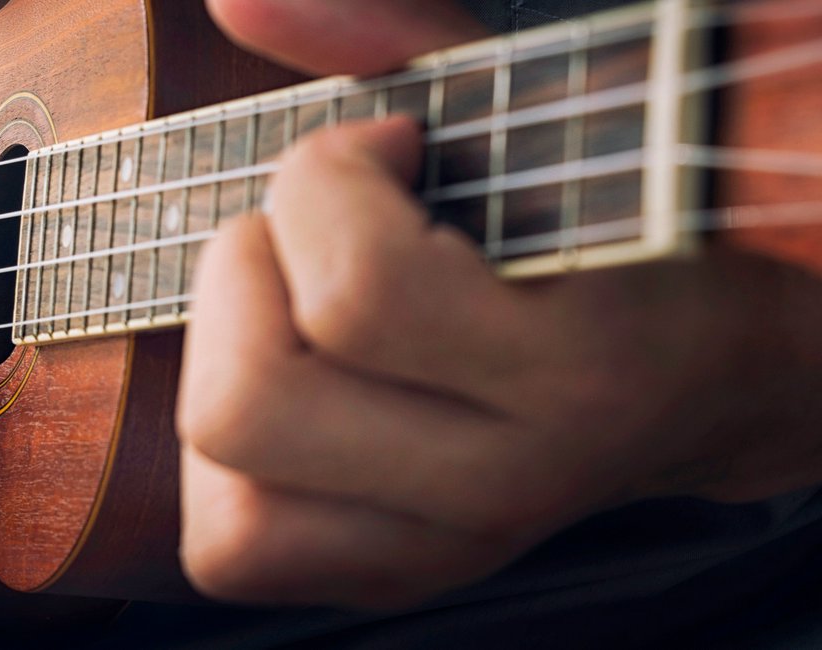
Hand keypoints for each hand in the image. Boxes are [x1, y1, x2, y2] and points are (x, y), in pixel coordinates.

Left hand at [177, 0, 821, 607]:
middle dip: (243, 276)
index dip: (326, 178)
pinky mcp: (394, 575)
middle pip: (245, 407)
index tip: (385, 146)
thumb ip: (392, 42)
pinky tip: (292, 390)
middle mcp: (500, 483)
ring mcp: (441, 550)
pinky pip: (232, 551)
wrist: (714, 379)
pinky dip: (224, 464)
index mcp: (571, 370)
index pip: (355, 294)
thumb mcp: (531, 113)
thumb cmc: (623, 226)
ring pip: (224, 500)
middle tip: (315, 237)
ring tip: (299, 317)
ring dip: (224, 373)